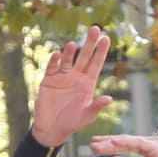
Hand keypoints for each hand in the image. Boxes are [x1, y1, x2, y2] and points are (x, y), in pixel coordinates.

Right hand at [29, 27, 112, 146]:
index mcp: (87, 83)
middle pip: (84, 56)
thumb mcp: (86, 117)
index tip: (106, 38)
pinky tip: (57, 55)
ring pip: (67, 60)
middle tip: (95, 28)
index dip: (101, 51)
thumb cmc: (72, 124)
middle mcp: (76, 77)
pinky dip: (54, 61)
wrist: (52, 129)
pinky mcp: (48, 80)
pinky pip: (52, 67)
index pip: (96, 64)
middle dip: (89, 43)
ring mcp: (62, 77)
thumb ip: (96, 107)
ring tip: (73, 45)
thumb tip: (109, 99)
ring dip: (70, 52)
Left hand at [86, 132, 157, 156]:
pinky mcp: (157, 147)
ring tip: (97, 145)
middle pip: (125, 140)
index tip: (95, 146)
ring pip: (129, 140)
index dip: (110, 145)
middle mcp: (150, 142)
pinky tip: (112, 145)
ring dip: (112, 142)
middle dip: (107, 141)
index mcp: (147, 147)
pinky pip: (137, 144)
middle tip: (91, 143)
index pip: (125, 144)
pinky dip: (124, 144)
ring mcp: (154, 143)